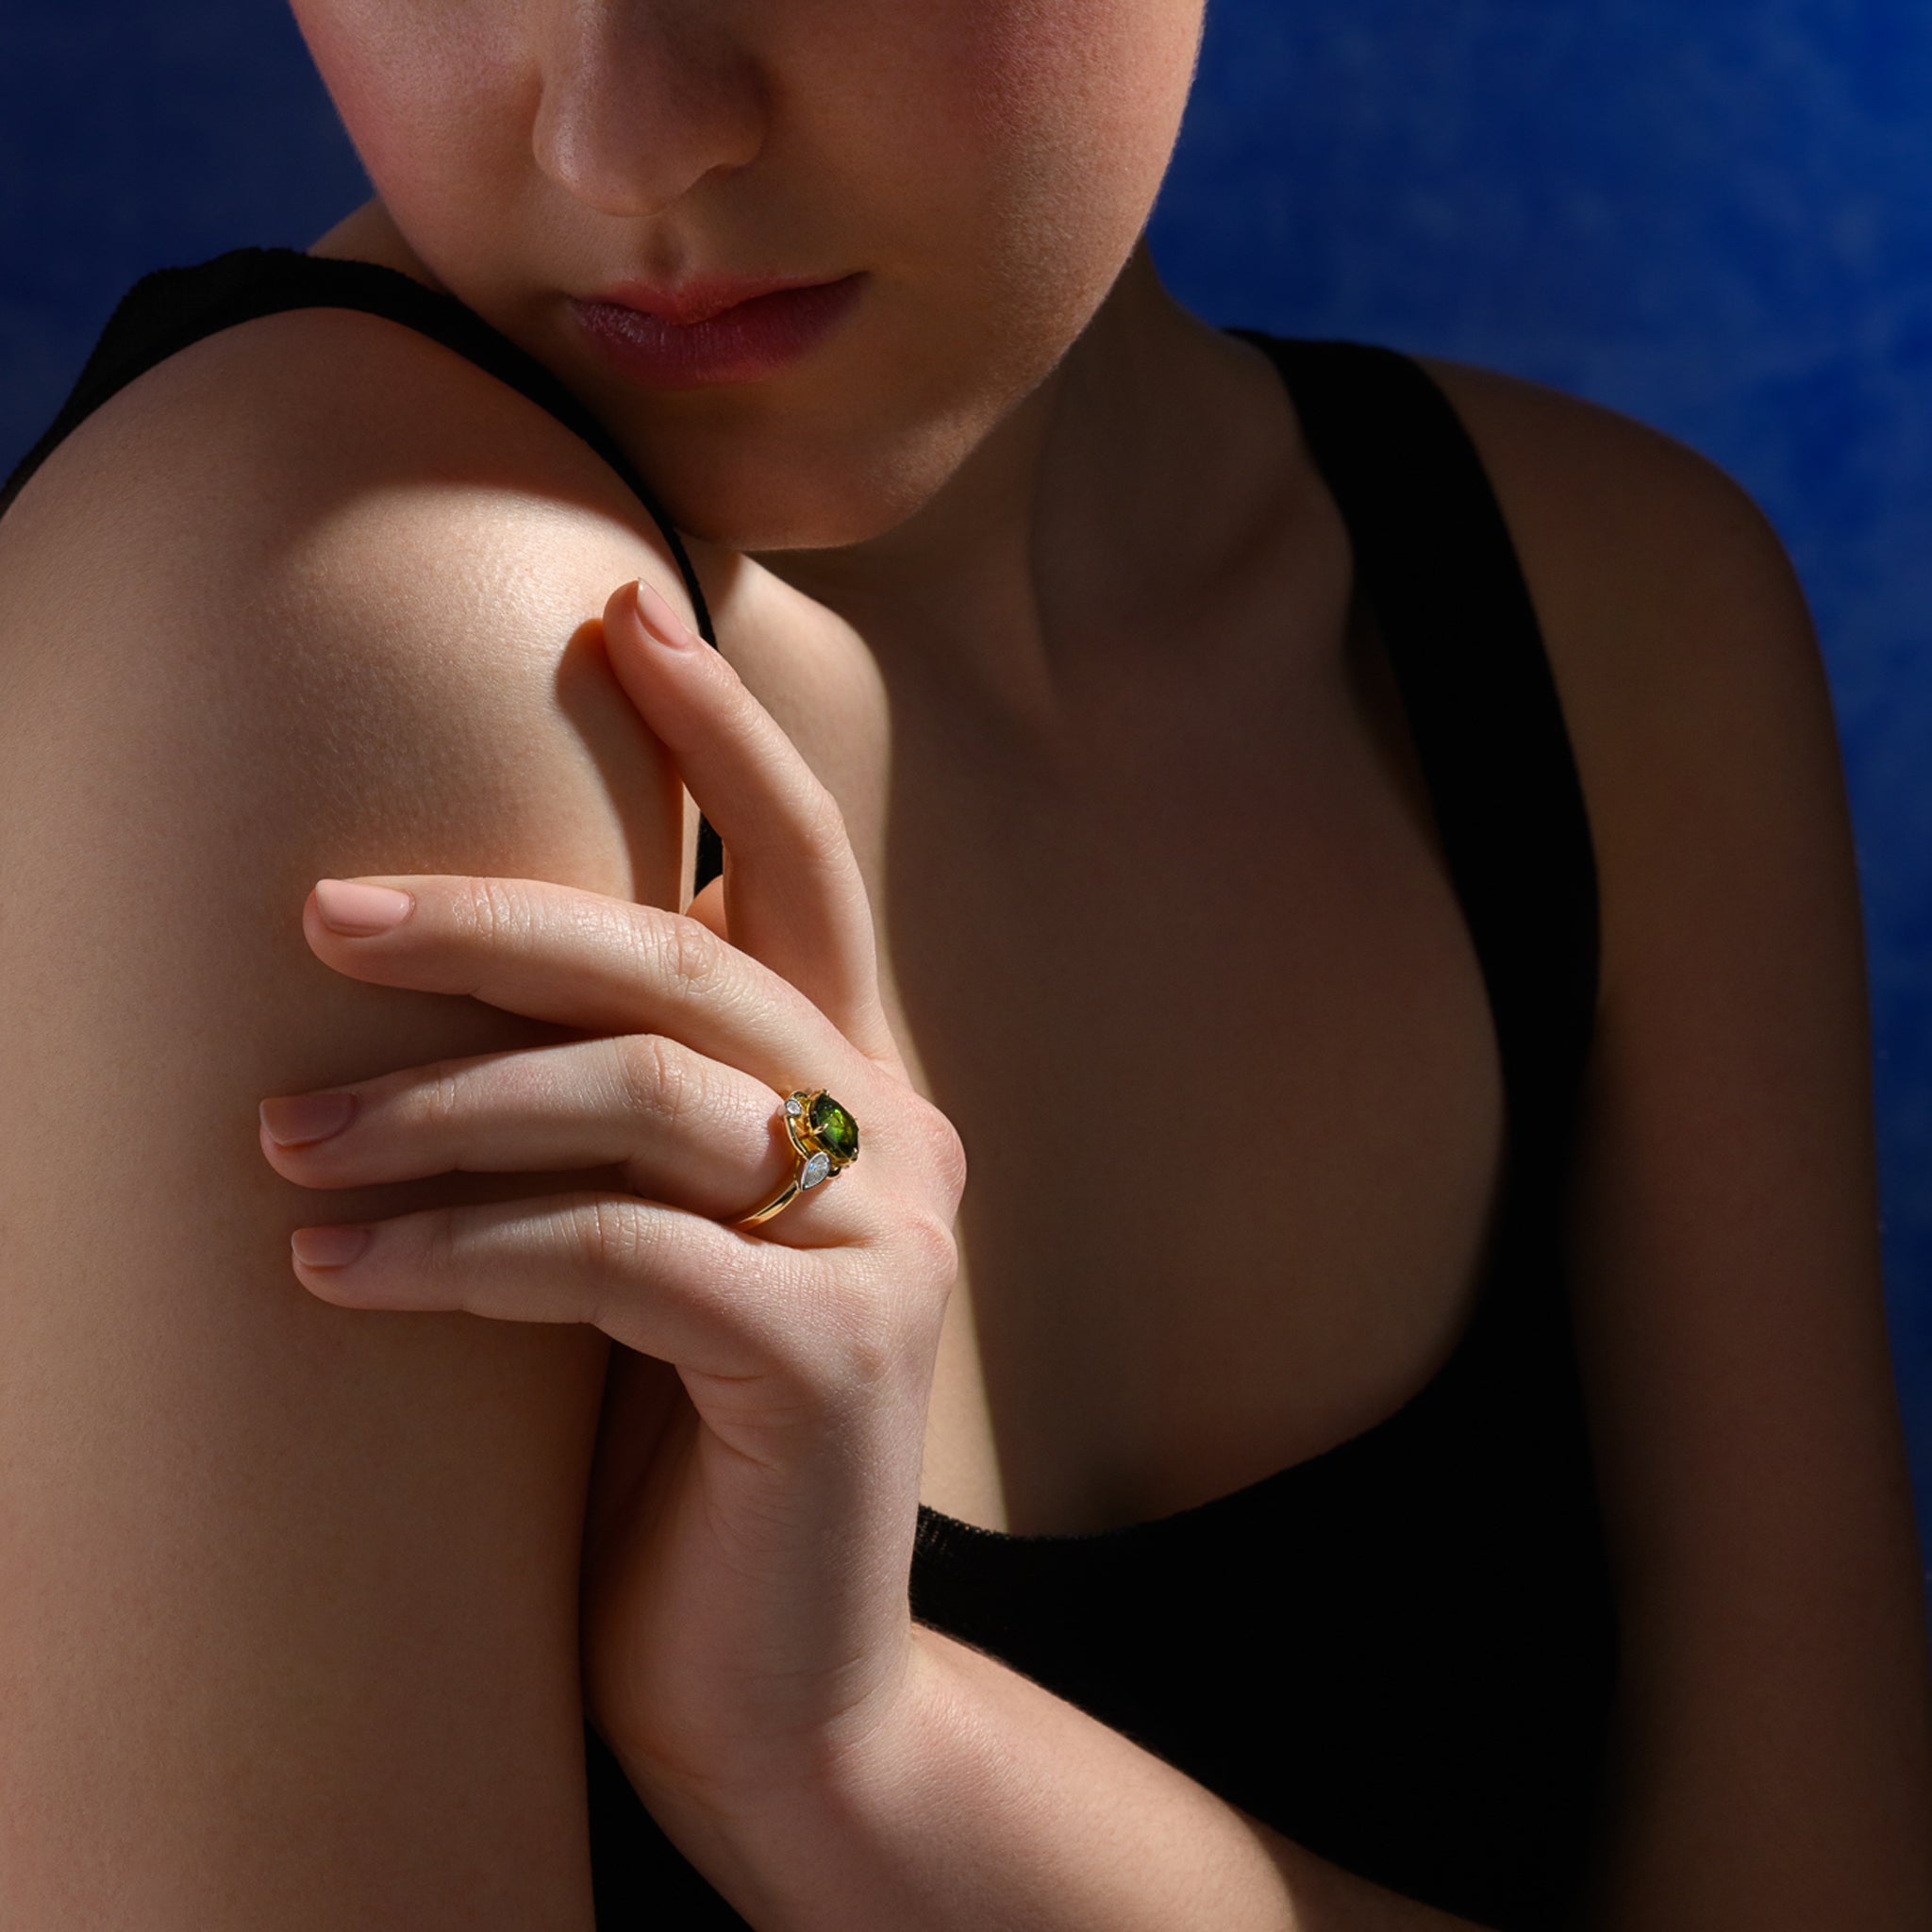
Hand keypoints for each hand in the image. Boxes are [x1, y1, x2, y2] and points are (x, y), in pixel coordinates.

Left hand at [256, 578, 966, 1804]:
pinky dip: (459, 1249)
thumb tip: (450, 993)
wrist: (782, 1686)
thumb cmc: (688, 1457)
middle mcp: (905, 1141)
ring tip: (280, 1137)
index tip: (616, 608)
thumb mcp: (660, 1246)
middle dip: (496, 913)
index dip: (722, 728)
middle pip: (690, 959)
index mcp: (868, 1090)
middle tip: (323, 907)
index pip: (808, 866)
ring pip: (641, 1095)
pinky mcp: (835, 1359)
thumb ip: (627, 1122)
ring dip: (437, 1104)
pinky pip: (615, 1252)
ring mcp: (891, 1248)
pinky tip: (337, 1269)